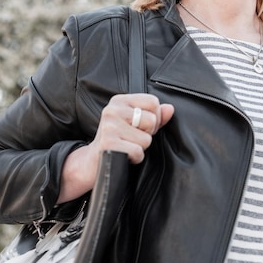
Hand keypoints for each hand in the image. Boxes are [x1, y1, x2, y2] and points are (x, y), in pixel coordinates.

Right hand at [57, 93, 173, 202]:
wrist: (92, 161)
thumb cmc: (117, 140)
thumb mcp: (135, 123)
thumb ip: (154, 115)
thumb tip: (170, 108)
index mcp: (120, 101)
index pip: (153, 102)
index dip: (155, 117)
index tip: (142, 127)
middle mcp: (112, 110)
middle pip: (152, 120)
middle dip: (148, 134)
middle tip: (132, 138)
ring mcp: (109, 127)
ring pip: (146, 139)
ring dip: (140, 148)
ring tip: (126, 147)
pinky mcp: (108, 144)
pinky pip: (137, 152)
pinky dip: (135, 158)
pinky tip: (123, 155)